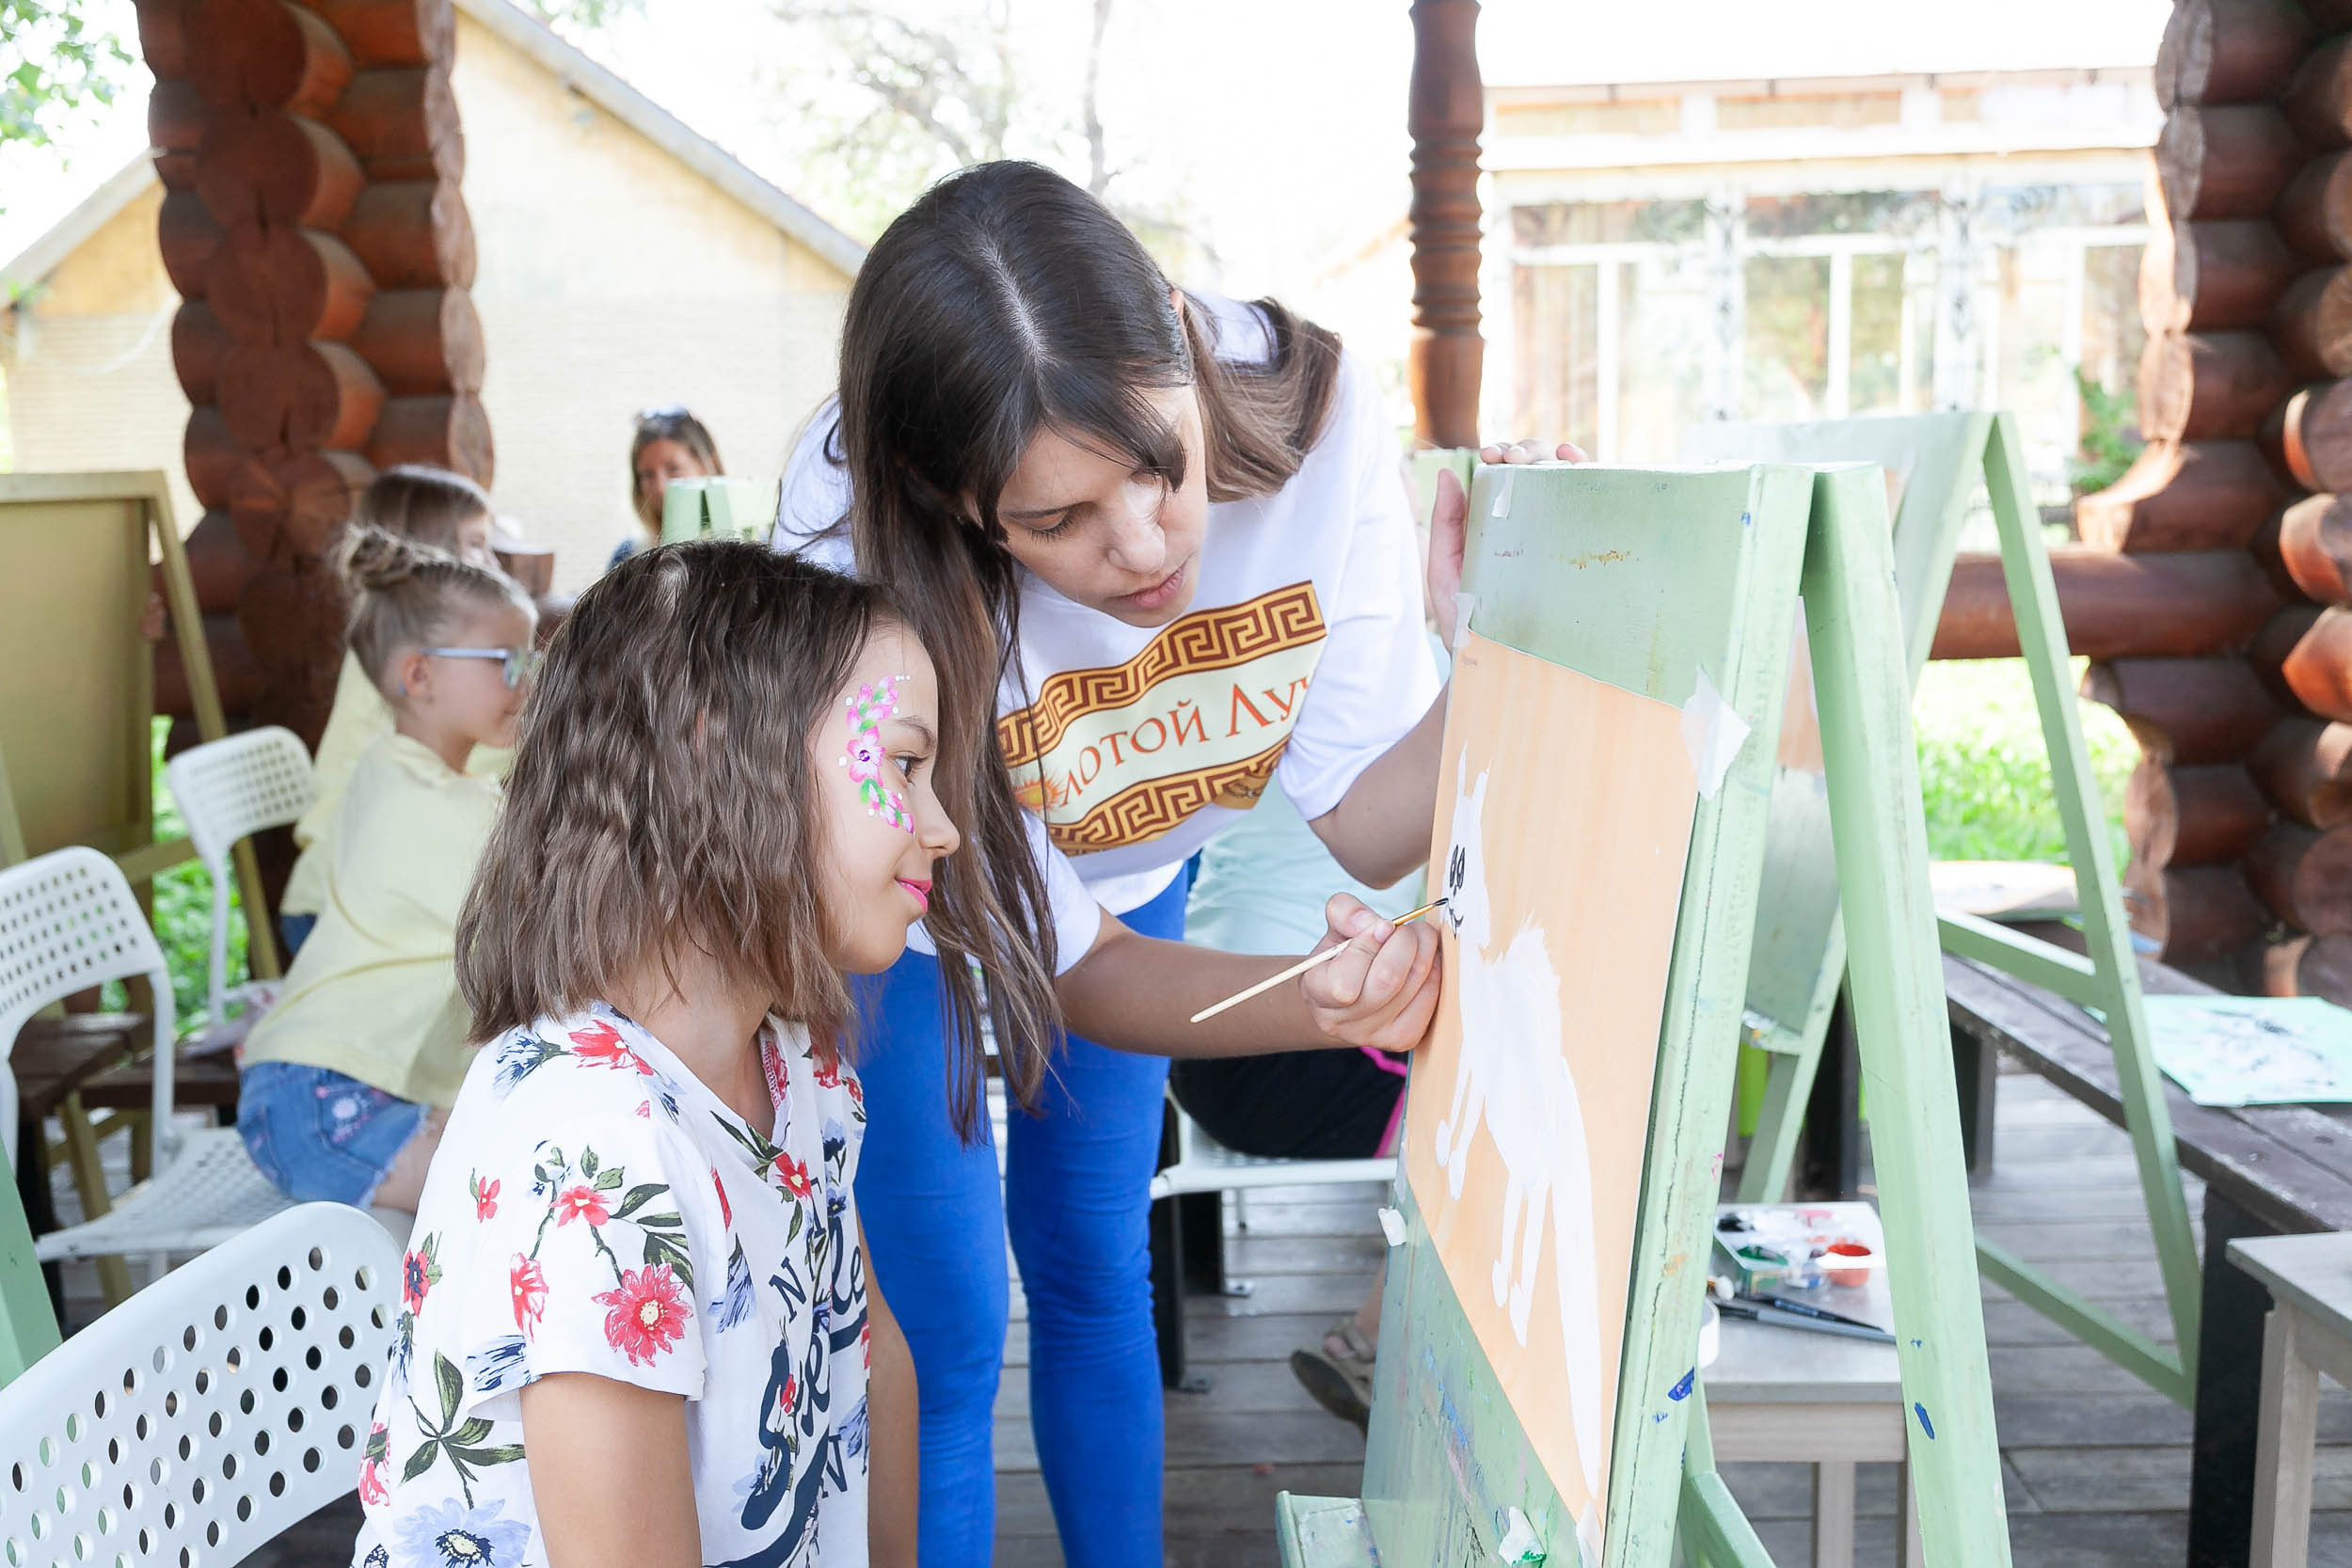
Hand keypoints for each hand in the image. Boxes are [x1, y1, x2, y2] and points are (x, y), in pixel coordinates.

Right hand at [1297, 893, 1441, 1052]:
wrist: (1351, 992)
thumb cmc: (1343, 955)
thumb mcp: (1335, 927)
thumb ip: (1346, 912)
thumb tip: (1380, 926)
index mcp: (1316, 993)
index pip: (1343, 981)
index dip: (1367, 944)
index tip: (1381, 926)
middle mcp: (1341, 1023)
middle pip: (1387, 980)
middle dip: (1404, 941)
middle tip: (1406, 928)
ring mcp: (1373, 1036)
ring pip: (1415, 984)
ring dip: (1425, 950)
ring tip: (1418, 939)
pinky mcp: (1403, 1038)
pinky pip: (1431, 998)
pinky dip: (1435, 972)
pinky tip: (1424, 962)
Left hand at [1428, 440, 1589, 644]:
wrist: (1493, 665)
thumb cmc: (1468, 620)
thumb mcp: (1446, 571)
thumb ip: (1445, 524)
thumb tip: (1449, 472)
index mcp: (1500, 520)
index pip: (1509, 473)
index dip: (1504, 454)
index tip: (1493, 457)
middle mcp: (1533, 522)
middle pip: (1540, 469)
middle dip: (1529, 452)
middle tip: (1512, 459)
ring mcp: (1559, 536)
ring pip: (1568, 481)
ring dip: (1560, 457)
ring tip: (1554, 456)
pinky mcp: (1581, 555)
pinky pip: (1594, 510)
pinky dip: (1591, 477)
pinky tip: (1578, 466)